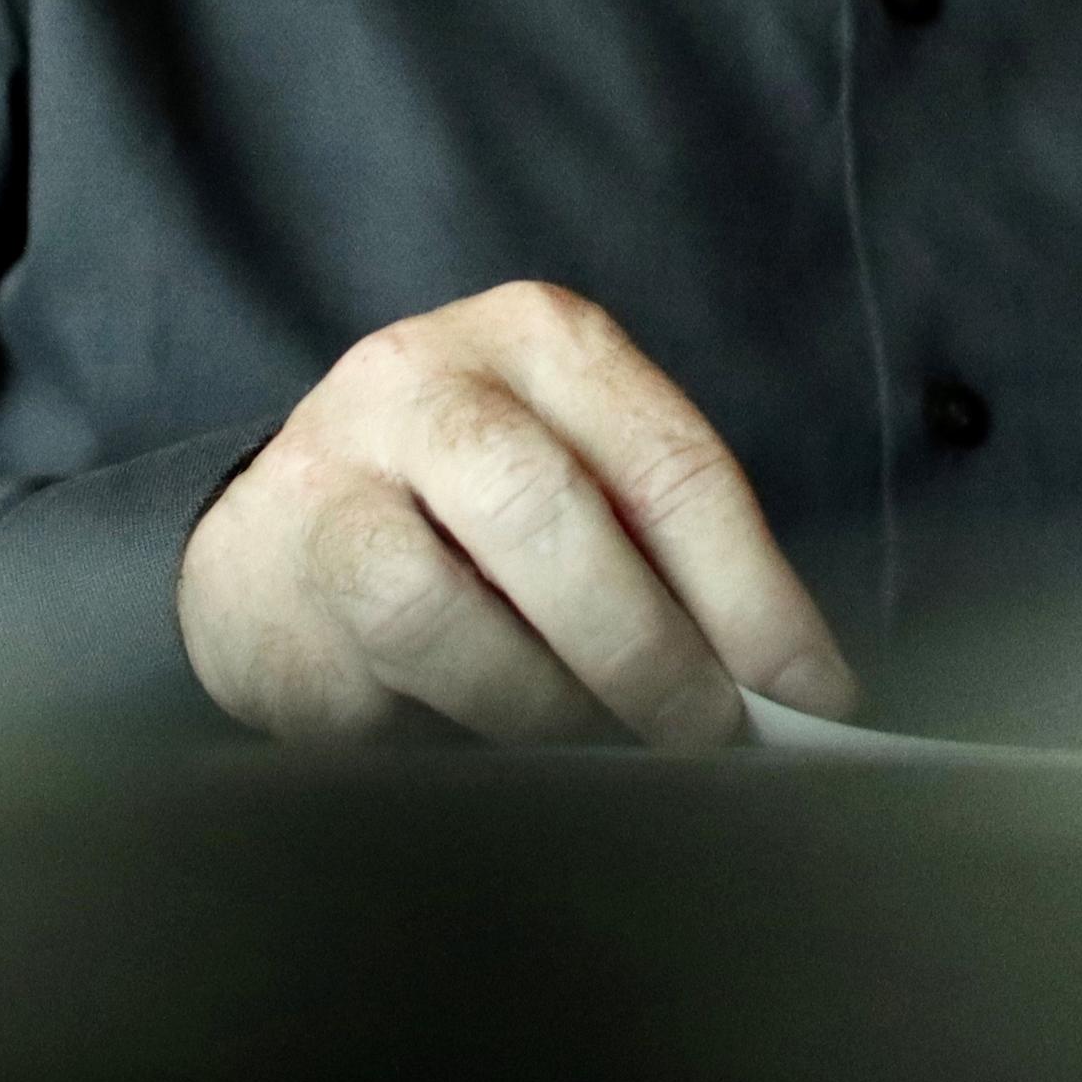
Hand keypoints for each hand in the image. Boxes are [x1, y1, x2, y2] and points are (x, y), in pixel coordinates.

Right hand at [179, 280, 858, 747]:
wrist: (270, 538)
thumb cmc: (470, 513)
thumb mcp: (578, 483)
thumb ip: (663, 556)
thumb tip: (787, 686)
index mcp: (538, 338)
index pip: (669, 460)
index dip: (751, 589)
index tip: (812, 690)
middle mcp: (426, 379)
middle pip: (550, 511)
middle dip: (646, 647)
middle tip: (707, 736)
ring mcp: (333, 475)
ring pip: (445, 606)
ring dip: (542, 702)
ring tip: (594, 743)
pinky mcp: (269, 584)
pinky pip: (377, 682)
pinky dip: (448, 728)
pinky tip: (481, 742)